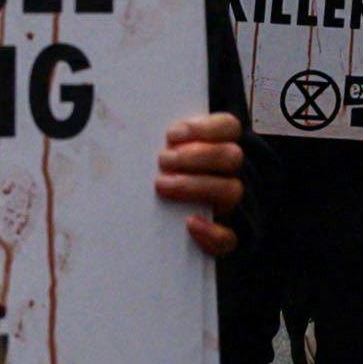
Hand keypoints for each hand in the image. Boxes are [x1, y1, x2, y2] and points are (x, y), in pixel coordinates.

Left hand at [155, 110, 243, 251]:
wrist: (162, 220)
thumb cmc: (157, 176)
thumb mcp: (161, 154)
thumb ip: (162, 144)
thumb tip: (131, 128)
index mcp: (220, 145)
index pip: (229, 127)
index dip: (203, 128)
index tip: (171, 135)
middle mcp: (228, 173)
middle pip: (230, 157)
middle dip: (195, 156)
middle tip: (163, 160)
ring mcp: (228, 203)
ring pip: (231, 190)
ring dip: (195, 185)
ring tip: (161, 185)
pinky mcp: (223, 235)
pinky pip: (228, 237)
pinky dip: (211, 231)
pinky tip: (190, 223)